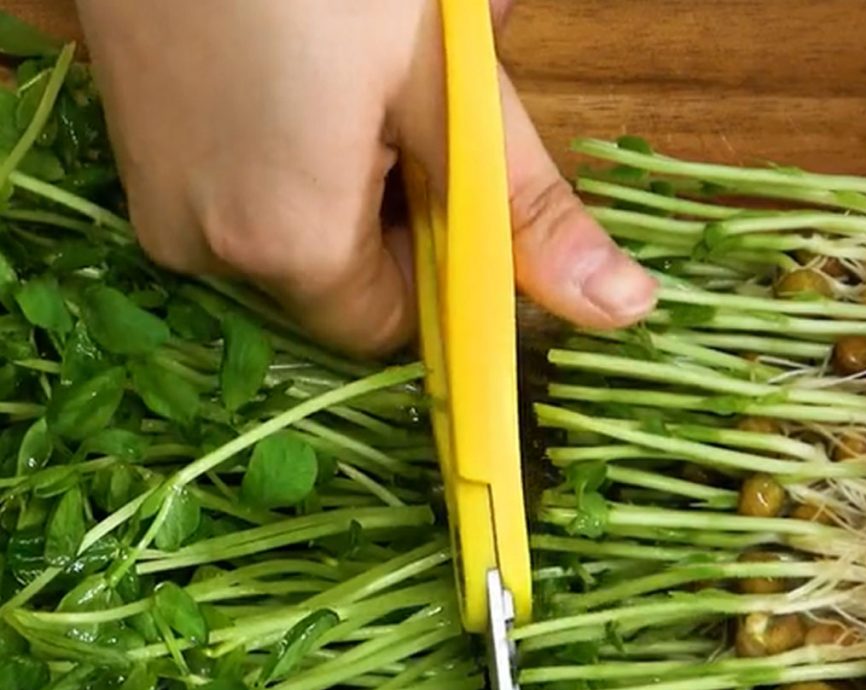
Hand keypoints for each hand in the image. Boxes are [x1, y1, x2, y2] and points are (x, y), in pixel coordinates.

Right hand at [75, 0, 656, 356]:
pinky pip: (240, 195)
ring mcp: (161, 202)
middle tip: (416, 116)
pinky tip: (310, 81)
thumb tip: (623, 308)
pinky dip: (292, 159)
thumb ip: (523, 209)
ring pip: (293, 235)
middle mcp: (207, 248)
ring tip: (362, 83)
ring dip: (349, 180)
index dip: (443, 274)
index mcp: (286, 242)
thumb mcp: (442, 85)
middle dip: (398, 214)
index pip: (390, 328)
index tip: (467, 200)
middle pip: (341, 282)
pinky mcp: (140, 158)